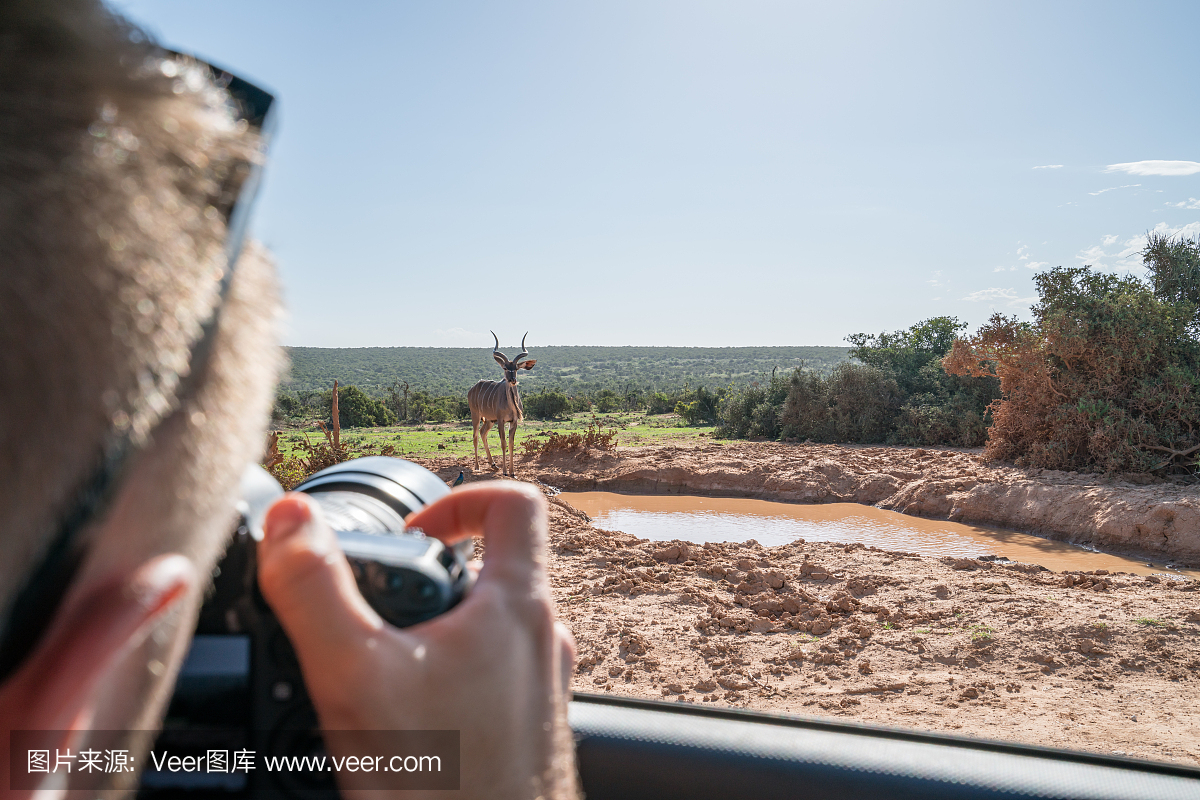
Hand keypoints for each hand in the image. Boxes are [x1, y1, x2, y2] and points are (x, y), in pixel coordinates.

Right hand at [257, 482, 577, 798]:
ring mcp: (541, 688)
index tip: (407, 534)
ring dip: (437, 630)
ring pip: (491, 628)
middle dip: (431, 576)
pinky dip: (447, 678)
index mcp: (518, 606)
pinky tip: (401, 720)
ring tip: (379, 665)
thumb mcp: (356, 676)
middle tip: (376, 606)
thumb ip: (315, 590)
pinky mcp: (528, 732)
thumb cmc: (446, 788)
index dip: (456, 498)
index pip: (511, 502)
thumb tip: (289, 520)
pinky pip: (490, 679)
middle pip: (496, 567)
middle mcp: (542, 641)